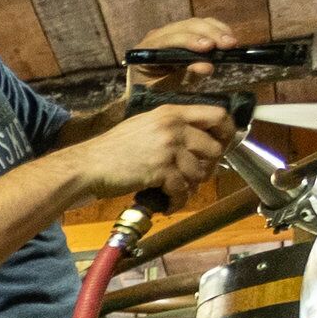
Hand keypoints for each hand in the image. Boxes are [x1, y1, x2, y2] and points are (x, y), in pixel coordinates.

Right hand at [80, 104, 231, 203]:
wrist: (89, 165)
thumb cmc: (113, 148)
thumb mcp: (144, 124)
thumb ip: (172, 126)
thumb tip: (197, 139)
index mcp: (171, 113)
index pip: (217, 114)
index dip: (227, 132)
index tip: (223, 144)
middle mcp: (173, 127)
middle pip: (214, 147)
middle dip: (209, 166)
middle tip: (196, 175)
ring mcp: (168, 148)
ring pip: (200, 172)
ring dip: (190, 186)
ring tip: (176, 191)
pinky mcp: (161, 170)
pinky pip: (182, 190)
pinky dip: (177, 201)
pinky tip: (168, 204)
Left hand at [126, 17, 240, 91]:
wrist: (148, 88)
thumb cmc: (154, 90)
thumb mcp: (166, 89)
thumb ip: (184, 77)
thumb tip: (207, 66)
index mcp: (146, 49)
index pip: (168, 39)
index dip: (190, 41)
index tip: (209, 47)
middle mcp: (157, 35)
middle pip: (186, 26)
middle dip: (210, 34)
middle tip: (229, 45)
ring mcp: (170, 31)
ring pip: (196, 23)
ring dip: (216, 31)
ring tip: (232, 43)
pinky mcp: (184, 32)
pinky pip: (202, 26)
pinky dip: (217, 30)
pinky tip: (228, 38)